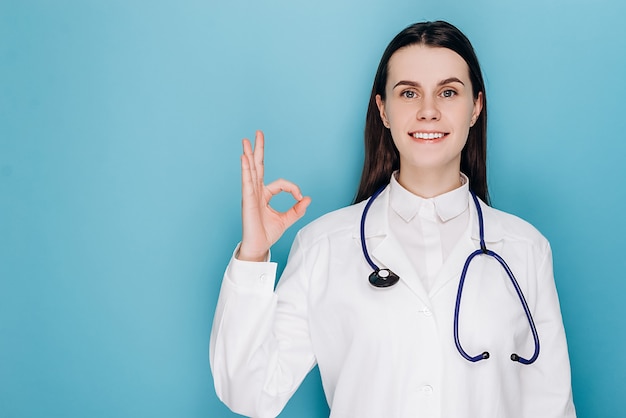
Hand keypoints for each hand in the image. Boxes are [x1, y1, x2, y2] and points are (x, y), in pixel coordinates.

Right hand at [238, 131, 310, 261]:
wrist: (259, 247)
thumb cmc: (267, 233)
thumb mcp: (287, 220)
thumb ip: (297, 209)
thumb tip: (308, 199)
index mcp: (265, 195)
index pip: (281, 183)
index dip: (293, 189)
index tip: (300, 198)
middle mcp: (256, 192)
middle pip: (257, 167)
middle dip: (258, 150)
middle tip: (258, 133)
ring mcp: (250, 195)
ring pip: (250, 171)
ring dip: (249, 155)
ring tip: (246, 141)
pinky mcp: (248, 201)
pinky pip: (247, 182)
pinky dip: (245, 170)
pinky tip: (244, 158)